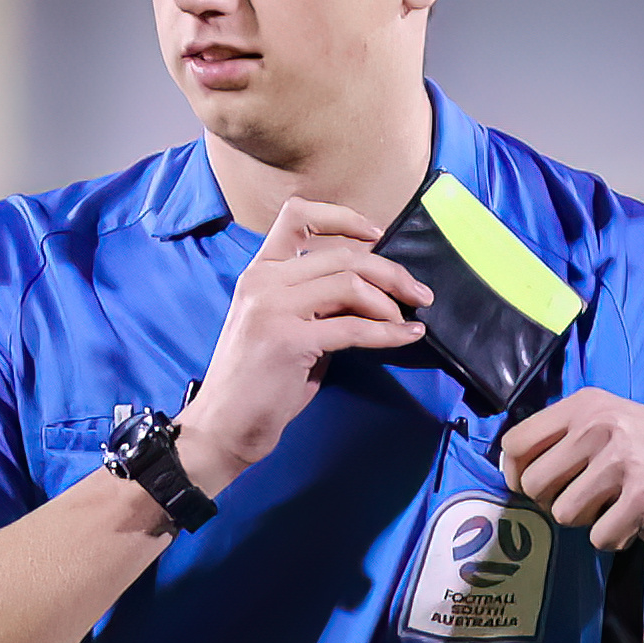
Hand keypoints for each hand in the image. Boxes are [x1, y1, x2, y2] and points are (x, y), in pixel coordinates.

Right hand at [177, 198, 428, 490]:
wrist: (225, 426)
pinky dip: (389, 332)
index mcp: (259, 272)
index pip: (298, 216)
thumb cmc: (258, 383)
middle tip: (418, 293)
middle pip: (342, 255)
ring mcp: (273, 308)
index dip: (343, 218)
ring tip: (407, 319)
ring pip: (350, 284)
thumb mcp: (284, 327)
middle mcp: (263, 281)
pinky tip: (407, 336)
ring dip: (389, 302)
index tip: (377, 234)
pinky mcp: (289, 340)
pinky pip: (354, 328)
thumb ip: (318, 303)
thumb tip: (370, 294)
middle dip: (390, 272)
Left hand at [498, 391, 643, 561]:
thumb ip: (570, 439)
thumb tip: (520, 475)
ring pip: (564, 515)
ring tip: (619, 507)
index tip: (539, 487)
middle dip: (555, 503)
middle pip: (533, 485)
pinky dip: (616, 538)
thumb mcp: (617, 422)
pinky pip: (599, 537)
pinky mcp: (642, 497)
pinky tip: (638, 521)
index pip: (514, 443)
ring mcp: (621, 461)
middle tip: (589, 502)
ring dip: (589, 522)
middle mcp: (599, 426)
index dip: (516, 474)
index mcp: (586, 405)